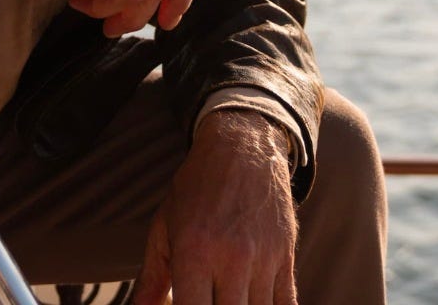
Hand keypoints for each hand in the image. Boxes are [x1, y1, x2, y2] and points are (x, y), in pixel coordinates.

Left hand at [135, 111, 298, 304]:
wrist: (243, 148)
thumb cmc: (196, 188)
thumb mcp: (164, 226)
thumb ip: (152, 277)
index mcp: (194, 251)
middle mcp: (232, 258)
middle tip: (205, 301)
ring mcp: (263, 259)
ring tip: (225, 298)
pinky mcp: (286, 258)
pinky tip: (253, 303)